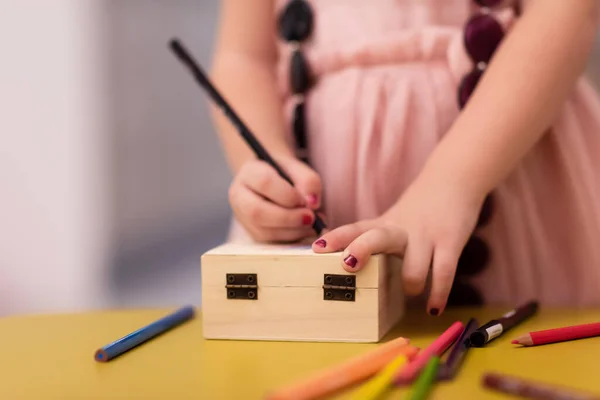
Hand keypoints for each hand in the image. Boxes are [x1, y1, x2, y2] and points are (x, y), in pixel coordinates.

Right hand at [229, 155, 322, 242]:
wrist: (271, 181)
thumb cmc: (285, 173)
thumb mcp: (298, 168)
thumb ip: (308, 180)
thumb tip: (312, 203)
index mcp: (249, 173)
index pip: (264, 183)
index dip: (288, 195)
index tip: (306, 201)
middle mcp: (239, 196)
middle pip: (258, 212)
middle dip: (288, 218)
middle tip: (311, 217)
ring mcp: (243, 218)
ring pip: (264, 231)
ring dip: (293, 230)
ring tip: (311, 223)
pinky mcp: (253, 233)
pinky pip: (272, 241)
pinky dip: (292, 237)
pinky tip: (304, 229)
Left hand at [311, 170, 484, 314]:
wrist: (455, 178)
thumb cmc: (419, 209)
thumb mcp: (392, 221)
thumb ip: (374, 241)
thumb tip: (349, 268)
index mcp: (383, 224)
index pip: (355, 229)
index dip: (336, 238)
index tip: (316, 249)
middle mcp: (400, 230)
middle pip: (376, 237)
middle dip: (362, 250)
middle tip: (349, 265)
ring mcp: (426, 236)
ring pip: (412, 271)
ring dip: (410, 287)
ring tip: (411, 292)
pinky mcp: (450, 242)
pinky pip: (443, 274)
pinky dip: (438, 295)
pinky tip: (433, 309)